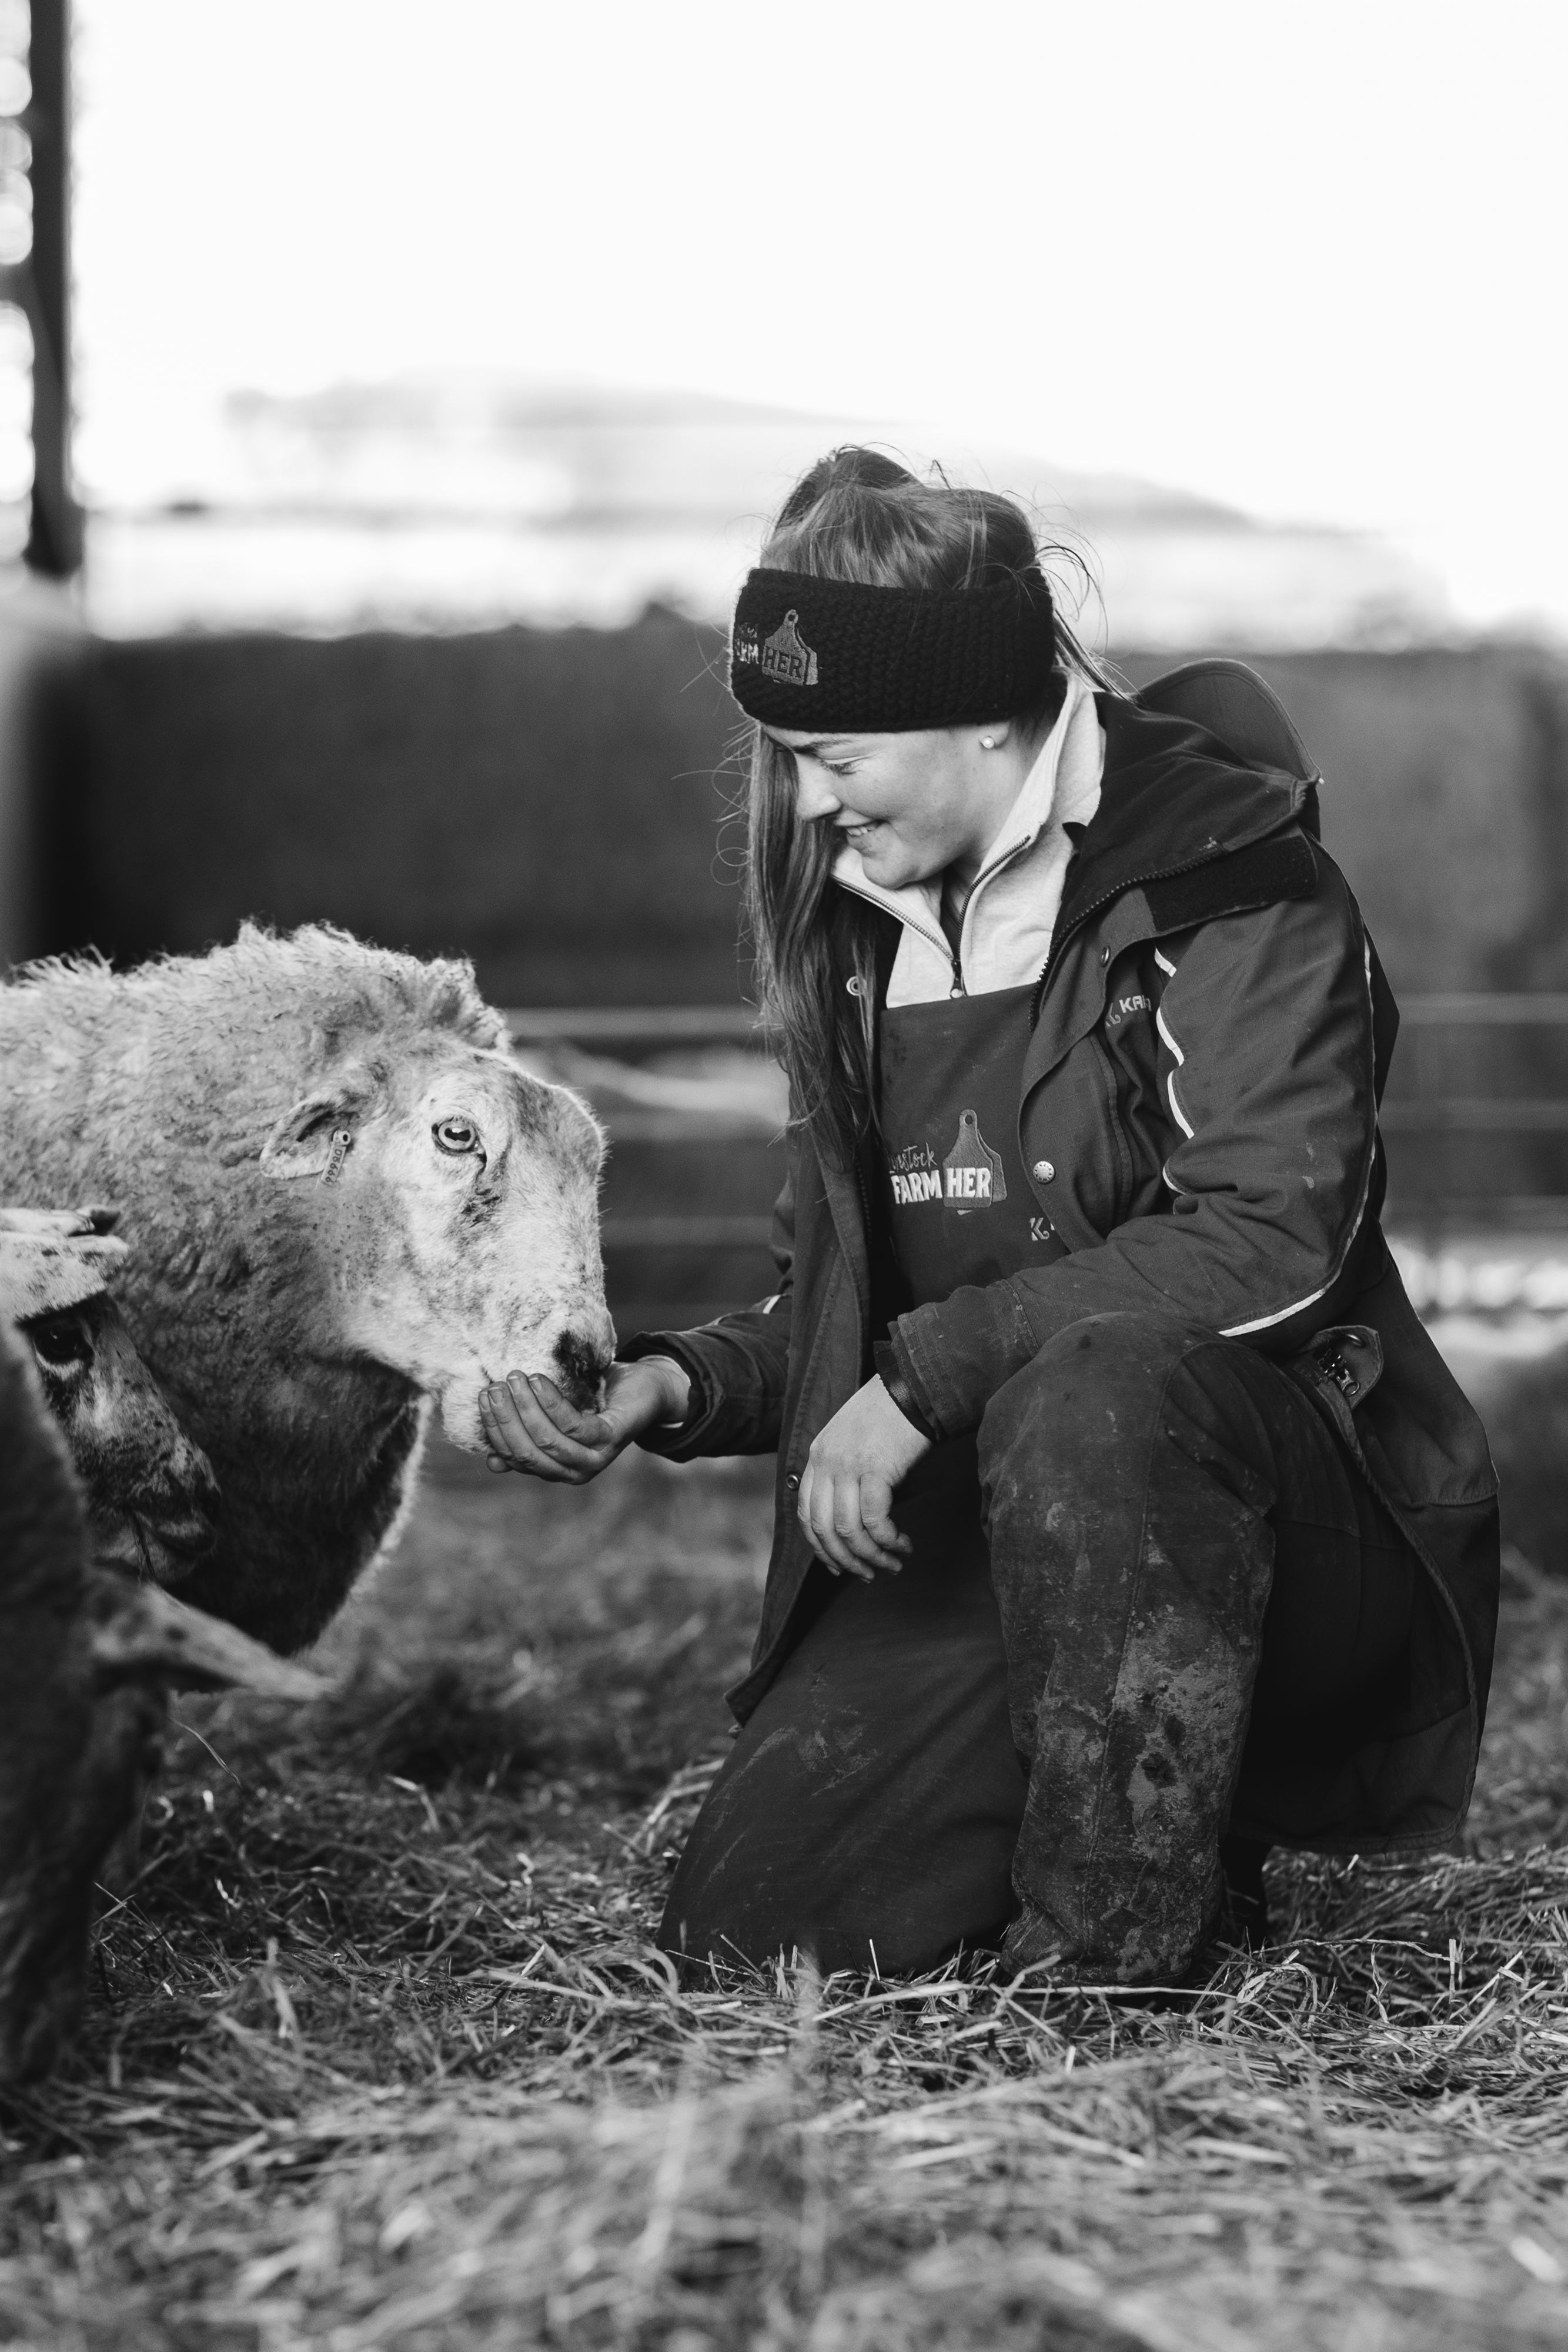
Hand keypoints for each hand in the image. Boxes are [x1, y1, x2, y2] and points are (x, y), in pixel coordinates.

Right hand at [478, 1356, 690, 1484]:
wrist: (645, 1389)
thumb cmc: (595, 1399)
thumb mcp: (556, 1416)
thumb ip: (528, 1433)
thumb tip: (492, 1461)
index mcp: (556, 1469)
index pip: (514, 1457)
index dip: (495, 1430)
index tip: (482, 1399)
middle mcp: (574, 1472)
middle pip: (527, 1452)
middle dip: (505, 1420)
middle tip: (494, 1387)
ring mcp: (594, 1459)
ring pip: (547, 1441)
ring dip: (525, 1408)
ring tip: (514, 1378)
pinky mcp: (611, 1439)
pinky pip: (573, 1426)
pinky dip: (551, 1403)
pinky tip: (539, 1381)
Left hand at [798, 1375, 930, 1580]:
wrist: (914, 1389)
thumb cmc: (890, 1416)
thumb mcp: (852, 1442)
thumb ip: (843, 1473)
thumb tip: (850, 1519)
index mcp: (817, 1456)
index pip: (806, 1514)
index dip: (821, 1548)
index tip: (839, 1567)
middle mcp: (825, 1462)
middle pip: (824, 1529)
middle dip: (847, 1560)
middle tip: (869, 1575)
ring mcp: (847, 1466)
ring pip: (849, 1531)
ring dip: (872, 1556)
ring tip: (893, 1565)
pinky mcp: (874, 1470)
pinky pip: (875, 1521)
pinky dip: (889, 1540)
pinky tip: (904, 1544)